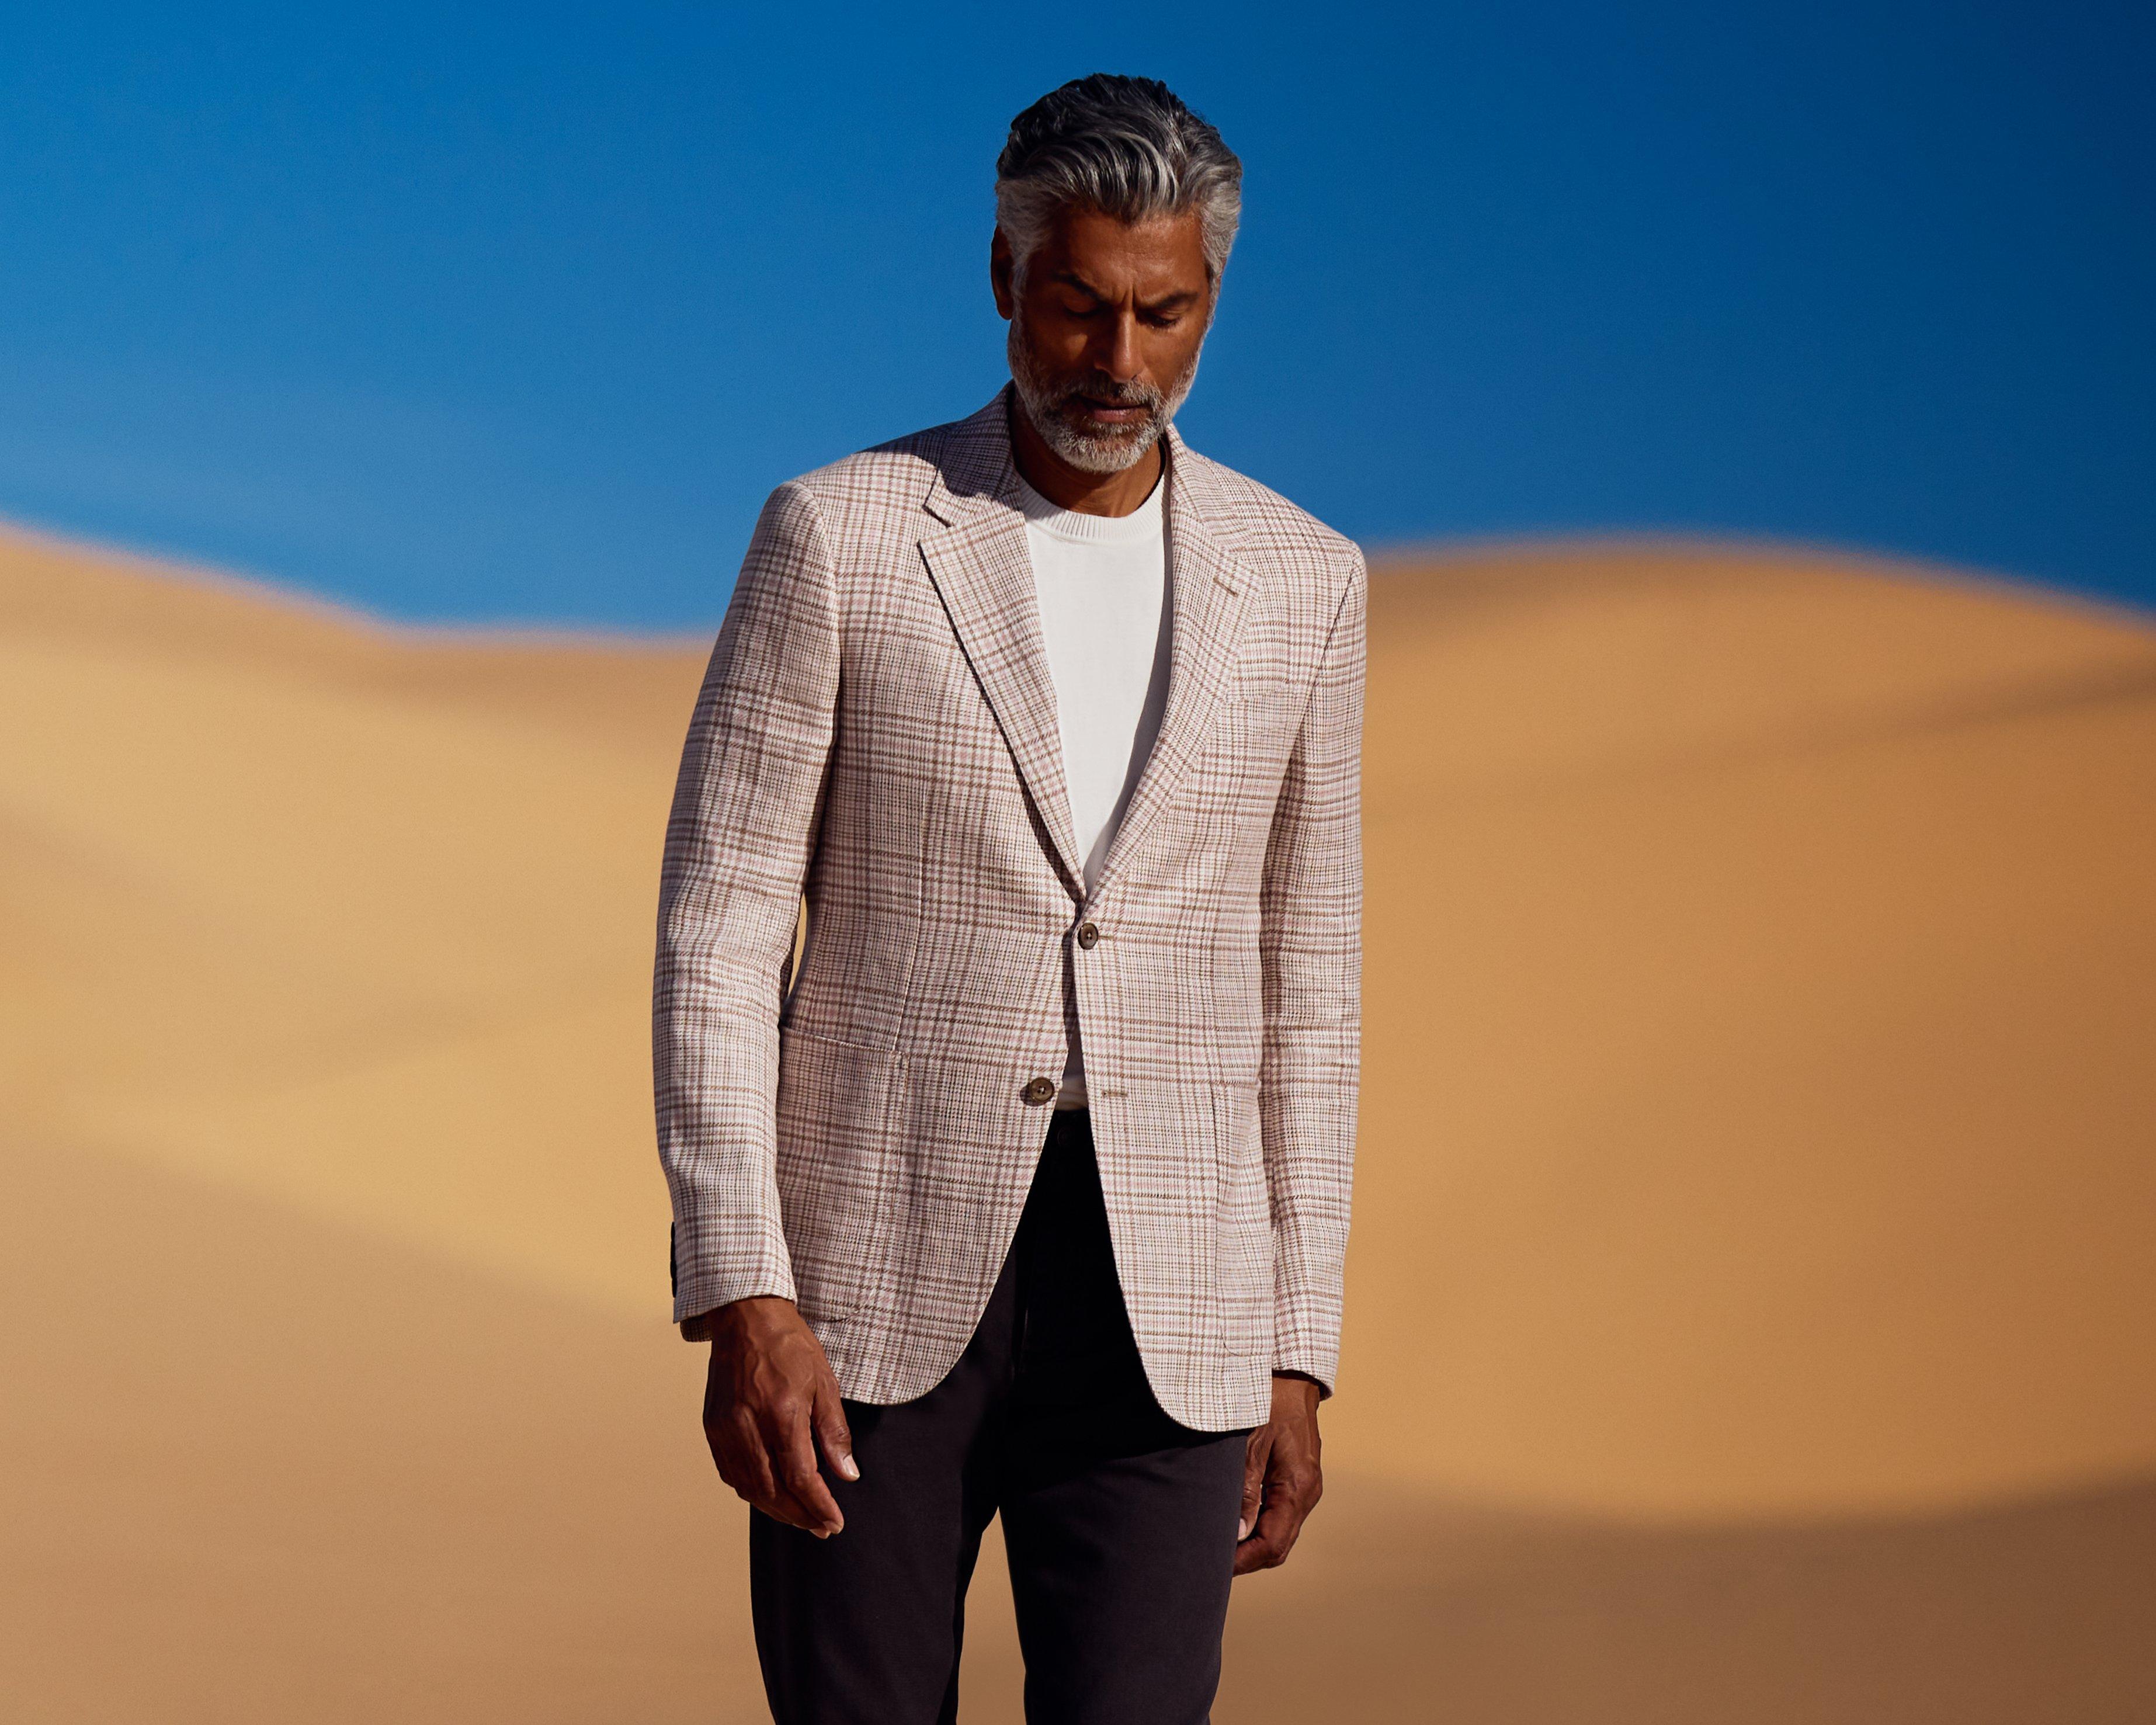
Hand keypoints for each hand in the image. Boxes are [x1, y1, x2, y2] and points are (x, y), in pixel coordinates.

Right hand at [699, 1296, 858, 1536]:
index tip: (834, 1522)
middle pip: (773, 1491)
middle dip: (799, 1515)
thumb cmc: (789, 1345)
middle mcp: (748, 1425)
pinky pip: (730, 1472)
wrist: (746, 1316)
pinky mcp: (712, 1427)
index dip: (818, 1506)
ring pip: (748, 1488)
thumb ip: (834, 1432)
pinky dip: (751, 1491)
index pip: (800, 1477)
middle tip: (821, 1527)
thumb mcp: (825, 1382)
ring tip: (800, 1516)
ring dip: (776, 1510)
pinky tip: (770, 1494)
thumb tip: (846, 1475)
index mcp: (781, 1412)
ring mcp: (725, 1428)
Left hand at [1234, 1372, 1322, 1574]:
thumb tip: (1238, 1534)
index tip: (1214, 1566)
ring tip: (1217, 1545)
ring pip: (1278, 1532)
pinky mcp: (1295, 1478)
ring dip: (1250, 1544)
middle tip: (1209, 1562)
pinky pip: (1278, 1513)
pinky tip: (1234, 1522)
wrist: (1290, 1373)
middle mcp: (1306, 1492)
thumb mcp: (1250, 1441)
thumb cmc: (1269, 1399)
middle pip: (1277, 1545)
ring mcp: (1303, 1486)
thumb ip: (1246, 1489)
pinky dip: (1257, 1525)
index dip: (1243, 1561)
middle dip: (1245, 1558)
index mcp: (1298, 1486)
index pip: (1273, 1544)